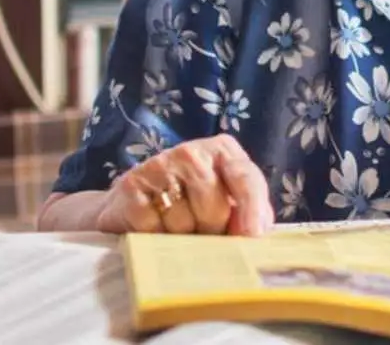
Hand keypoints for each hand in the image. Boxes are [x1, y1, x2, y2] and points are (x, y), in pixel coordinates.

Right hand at [96, 134, 273, 235]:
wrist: (133, 205)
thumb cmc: (191, 205)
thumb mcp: (226, 201)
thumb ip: (249, 212)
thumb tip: (257, 234)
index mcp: (222, 151)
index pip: (245, 177)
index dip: (252, 209)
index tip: (252, 237)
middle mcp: (191, 152)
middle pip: (214, 207)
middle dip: (212, 232)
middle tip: (203, 235)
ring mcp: (158, 165)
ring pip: (183, 223)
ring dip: (181, 239)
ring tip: (176, 232)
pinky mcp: (131, 186)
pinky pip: (153, 228)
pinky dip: (155, 239)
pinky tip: (154, 230)